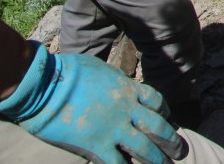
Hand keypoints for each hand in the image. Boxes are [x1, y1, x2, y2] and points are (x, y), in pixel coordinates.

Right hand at [0, 41, 185, 163]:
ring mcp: (113, 128)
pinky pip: (117, 163)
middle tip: (179, 151)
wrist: (45, 85)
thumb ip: (112, 81)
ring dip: (156, 159)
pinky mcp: (96, 145)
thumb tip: (113, 83)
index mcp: (127, 88)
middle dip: (171, 140)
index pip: (156, 101)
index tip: (168, 119)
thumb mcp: (100, 70)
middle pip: (157, 126)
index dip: (164, 112)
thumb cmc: (67, 72)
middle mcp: (126, 108)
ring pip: (144, 148)